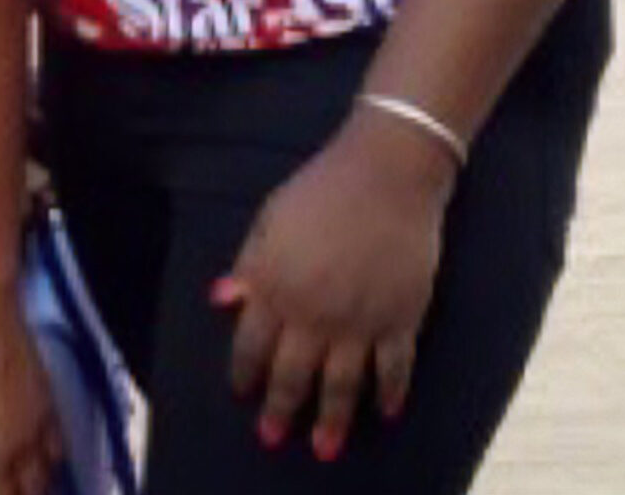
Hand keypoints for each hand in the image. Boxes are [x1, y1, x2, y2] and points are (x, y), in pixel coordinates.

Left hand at [217, 104, 455, 460]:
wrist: (385, 176)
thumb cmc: (319, 191)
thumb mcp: (268, 222)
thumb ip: (249, 267)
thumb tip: (221, 303)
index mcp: (276, 287)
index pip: (251, 345)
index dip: (245, 373)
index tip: (241, 394)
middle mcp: (315, 313)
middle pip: (294, 375)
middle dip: (281, 411)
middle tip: (272, 440)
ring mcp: (361, 320)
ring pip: (343, 384)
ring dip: (333, 420)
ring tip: (324, 449)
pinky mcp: (403, 318)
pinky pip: (396, 368)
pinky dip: (391, 393)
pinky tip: (385, 413)